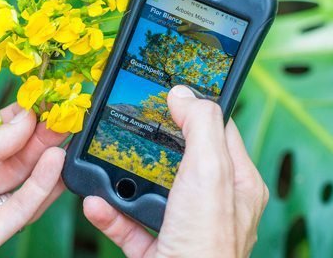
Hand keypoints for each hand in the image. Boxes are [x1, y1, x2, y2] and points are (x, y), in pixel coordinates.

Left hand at [0, 104, 66, 256]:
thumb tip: (26, 123)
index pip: (1, 138)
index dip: (25, 122)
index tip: (48, 104)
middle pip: (16, 160)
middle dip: (42, 138)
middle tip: (67, 117)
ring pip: (23, 185)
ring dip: (48, 162)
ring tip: (68, 137)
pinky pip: (17, 212)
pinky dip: (40, 189)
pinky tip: (54, 163)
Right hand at [83, 85, 268, 257]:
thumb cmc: (206, 244)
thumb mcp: (209, 172)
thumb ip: (200, 127)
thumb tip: (185, 94)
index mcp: (237, 184)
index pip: (220, 131)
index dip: (196, 108)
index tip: (170, 91)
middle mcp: (213, 205)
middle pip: (181, 159)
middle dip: (154, 141)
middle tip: (131, 120)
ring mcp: (185, 227)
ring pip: (152, 191)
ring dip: (125, 177)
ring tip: (107, 158)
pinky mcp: (158, 248)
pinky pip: (130, 224)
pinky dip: (111, 211)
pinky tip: (96, 202)